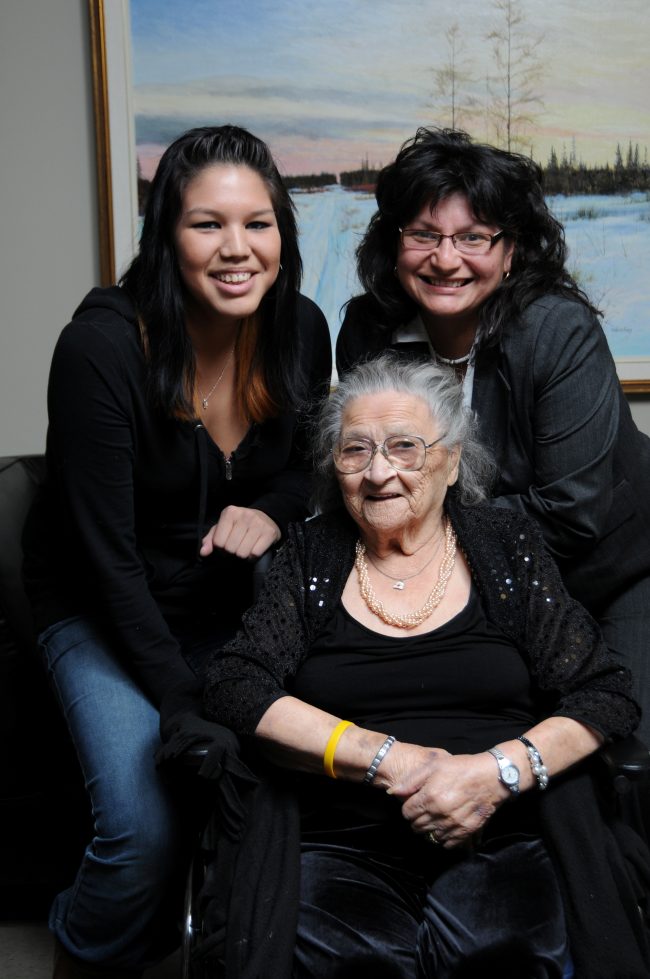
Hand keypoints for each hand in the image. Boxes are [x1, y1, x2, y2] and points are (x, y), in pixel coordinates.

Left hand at [200, 506, 280, 559]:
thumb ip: (210, 540)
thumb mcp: (223, 528)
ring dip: (242, 555)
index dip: (220, 548)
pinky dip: (253, 557)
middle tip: (236, 547)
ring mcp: (258, 524)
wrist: (267, 518)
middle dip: (232, 552)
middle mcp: (244, 516)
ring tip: (244, 548)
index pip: (218, 542)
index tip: (226, 544)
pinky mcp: (269, 533)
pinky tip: (253, 550)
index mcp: (230, 513)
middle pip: (230, 549)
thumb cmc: (240, 525)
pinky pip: (255, 554)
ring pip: (242, 553)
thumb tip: (203, 552)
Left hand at [383, 746, 507, 847]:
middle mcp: (440, 813)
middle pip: (417, 826)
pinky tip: (445, 827)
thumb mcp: (433, 766)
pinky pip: (447, 844)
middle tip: (424, 811)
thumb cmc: (461, 768)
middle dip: (416, 820)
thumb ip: (410, 781)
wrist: (491, 777)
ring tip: (434, 818)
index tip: (414, 803)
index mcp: (430, 796)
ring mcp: (454, 824)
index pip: (407, 813)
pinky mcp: (466, 831)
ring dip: (429, 829)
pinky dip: (443, 838)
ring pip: (430, 837)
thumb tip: (392, 793)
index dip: (408, 808)